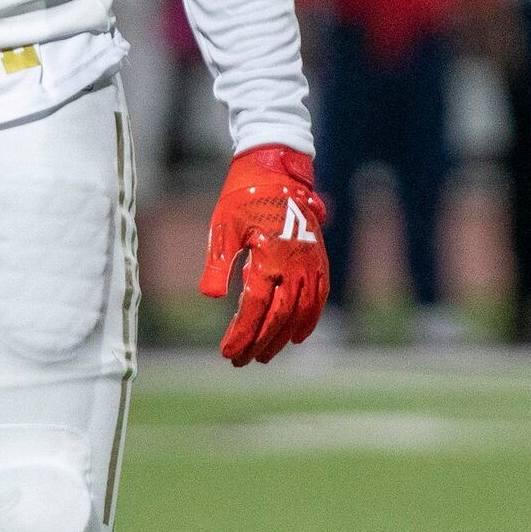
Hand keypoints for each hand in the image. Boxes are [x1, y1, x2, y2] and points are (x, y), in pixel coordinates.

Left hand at [197, 145, 328, 364]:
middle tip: (242, 361)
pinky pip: (319, 297)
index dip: (242, 334)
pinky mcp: (319, 259)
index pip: (255, 309)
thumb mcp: (224, 227)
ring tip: (265, 354)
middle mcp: (295, 266)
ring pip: (301, 312)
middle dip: (260, 342)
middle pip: (278, 317)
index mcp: (270, 258)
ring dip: (282, 337)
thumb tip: (211, 297)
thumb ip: (219, 264)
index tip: (228, 352)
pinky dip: (309, 319)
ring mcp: (311, 264)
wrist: (277, 170)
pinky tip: (297, 335)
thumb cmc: (244, 198)